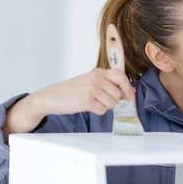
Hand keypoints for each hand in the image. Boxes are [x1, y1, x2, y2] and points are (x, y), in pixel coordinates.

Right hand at [4, 68, 134, 137]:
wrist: (51, 97)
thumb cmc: (72, 90)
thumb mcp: (90, 81)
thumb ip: (109, 84)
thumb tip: (130, 91)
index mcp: (98, 72)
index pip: (121, 76)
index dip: (128, 87)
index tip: (131, 97)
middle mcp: (96, 78)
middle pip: (118, 94)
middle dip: (112, 100)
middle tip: (100, 100)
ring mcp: (91, 89)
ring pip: (112, 103)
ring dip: (104, 106)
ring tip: (92, 102)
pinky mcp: (87, 101)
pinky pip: (102, 110)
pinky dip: (97, 111)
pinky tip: (88, 106)